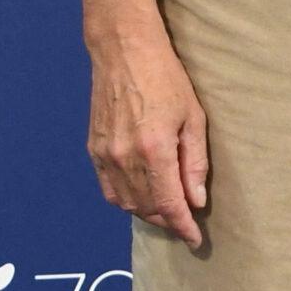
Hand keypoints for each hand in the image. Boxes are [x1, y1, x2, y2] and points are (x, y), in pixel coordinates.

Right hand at [86, 26, 208, 245]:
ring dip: (148, 213)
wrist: (123, 51)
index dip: (184, 228)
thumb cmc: (165, 77)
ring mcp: (106, 155)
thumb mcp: (193, 117)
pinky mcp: (94, 150)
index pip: (170, 205)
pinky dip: (126, 200)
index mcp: (154, 150)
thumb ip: (195, 164)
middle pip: (148, 209)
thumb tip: (196, 201)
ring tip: (166, 208)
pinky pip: (109, 190)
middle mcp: (126, 158)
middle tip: (186, 221)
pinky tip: (141, 195)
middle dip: (169, 221)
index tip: (195, 240)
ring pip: (126, 204)